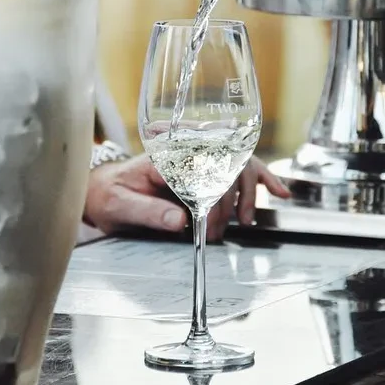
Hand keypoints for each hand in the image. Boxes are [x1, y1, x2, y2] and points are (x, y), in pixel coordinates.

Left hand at [83, 155, 290, 240]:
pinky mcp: (208, 170)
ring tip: (244, 222)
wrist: (104, 190)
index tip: (207, 222)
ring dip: (246, 195)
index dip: (209, 195)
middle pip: (223, 167)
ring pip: (238, 167)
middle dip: (226, 203)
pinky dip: (264, 180)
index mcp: (164, 154)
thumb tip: (180, 220)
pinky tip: (280, 193)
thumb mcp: (121, 205)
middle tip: (218, 233)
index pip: (200, 166)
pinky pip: (241, 170)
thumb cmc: (110, 195)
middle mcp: (187, 151)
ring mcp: (200, 159)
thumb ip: (149, 212)